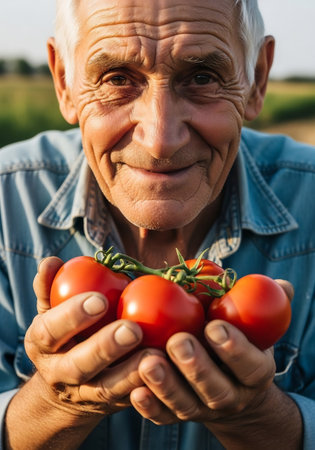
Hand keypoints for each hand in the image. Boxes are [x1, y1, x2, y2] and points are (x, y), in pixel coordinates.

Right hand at [26, 257, 155, 415]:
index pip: (50, 331)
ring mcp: (86, 394)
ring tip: (156, 353)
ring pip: (107, 388)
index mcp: (42, 345)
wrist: (67, 387)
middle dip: (105, 347)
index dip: (72, 316)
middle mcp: (60, 373)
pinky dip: (148, 387)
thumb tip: (51, 261)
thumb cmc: (64, 334)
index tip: (99, 299)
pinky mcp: (111, 405)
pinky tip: (168, 369)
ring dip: (131, 372)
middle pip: (79, 365)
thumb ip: (50, 287)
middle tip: (132, 328)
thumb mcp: (52, 312)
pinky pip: (130, 399)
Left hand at [130, 280, 293, 426]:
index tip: (214, 326)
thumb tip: (282, 286)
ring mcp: (203, 410)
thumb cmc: (241, 342)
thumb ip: (266, 305)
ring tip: (148, 361)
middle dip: (197, 367)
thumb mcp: (258, 327)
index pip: (250, 365)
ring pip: (187, 405)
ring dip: (167, 385)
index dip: (234, 348)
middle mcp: (231, 397)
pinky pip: (164, 417)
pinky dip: (150, 406)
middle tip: (178, 341)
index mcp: (255, 373)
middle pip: (216, 389)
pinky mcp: (178, 416)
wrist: (232, 386)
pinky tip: (135, 390)